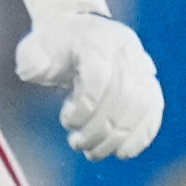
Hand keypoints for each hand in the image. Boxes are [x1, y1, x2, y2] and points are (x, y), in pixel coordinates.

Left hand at [9, 0, 163, 160]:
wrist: (76, 33)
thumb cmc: (52, 48)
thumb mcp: (34, 49)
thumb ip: (32, 60)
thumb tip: (35, 70)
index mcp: (96, 39)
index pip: (99, 75)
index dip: (85, 105)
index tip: (66, 121)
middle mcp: (124, 49)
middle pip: (123, 94)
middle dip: (99, 128)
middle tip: (78, 144)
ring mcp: (140, 65)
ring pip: (142, 105)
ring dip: (119, 137)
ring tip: (93, 152)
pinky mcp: (148, 83)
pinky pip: (154, 110)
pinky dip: (142, 134)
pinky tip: (123, 152)